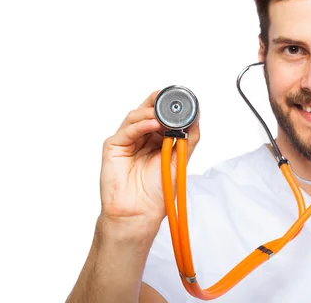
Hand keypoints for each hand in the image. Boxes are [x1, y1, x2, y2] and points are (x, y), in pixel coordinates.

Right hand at [99, 90, 200, 231]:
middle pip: (147, 112)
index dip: (171, 107)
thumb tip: (197, 120)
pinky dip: (140, 124)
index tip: (185, 100)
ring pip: (136, 117)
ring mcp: (126, 141)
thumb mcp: (178, 161)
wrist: (139, 213)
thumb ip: (187, 140)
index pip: (162, 116)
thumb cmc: (156, 192)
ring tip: (164, 114)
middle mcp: (140, 138)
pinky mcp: (114, 147)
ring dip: (151, 112)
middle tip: (171, 97)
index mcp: (156, 141)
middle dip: (159, 102)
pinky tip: (152, 123)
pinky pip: (127, 131)